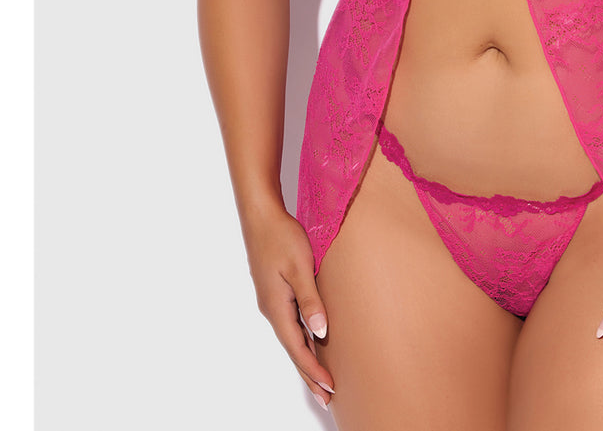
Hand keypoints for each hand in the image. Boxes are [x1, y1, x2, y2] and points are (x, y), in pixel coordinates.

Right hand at [243, 203, 335, 411]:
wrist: (261, 216)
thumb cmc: (281, 237)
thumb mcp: (300, 266)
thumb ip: (310, 299)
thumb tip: (320, 331)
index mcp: (277, 307)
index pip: (297, 348)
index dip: (313, 369)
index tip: (330, 387)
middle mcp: (272, 309)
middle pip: (293, 349)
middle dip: (309, 374)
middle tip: (326, 397)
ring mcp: (272, 301)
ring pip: (291, 338)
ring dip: (306, 358)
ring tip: (321, 378)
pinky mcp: (275, 292)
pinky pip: (290, 324)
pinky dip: (301, 339)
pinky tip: (311, 341)